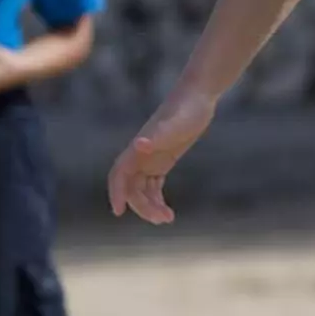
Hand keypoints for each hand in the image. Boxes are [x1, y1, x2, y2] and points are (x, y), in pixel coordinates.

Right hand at [107, 87, 217, 223]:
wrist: (198, 96)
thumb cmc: (186, 109)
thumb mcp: (174, 125)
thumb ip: (157, 136)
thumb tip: (138, 144)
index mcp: (138, 148)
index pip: (119, 174)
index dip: (116, 192)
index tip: (118, 212)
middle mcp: (141, 154)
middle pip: (132, 187)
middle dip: (143, 205)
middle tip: (163, 219)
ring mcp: (151, 157)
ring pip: (142, 188)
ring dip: (150, 205)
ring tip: (168, 218)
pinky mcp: (163, 158)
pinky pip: (152, 184)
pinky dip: (156, 198)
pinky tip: (167, 210)